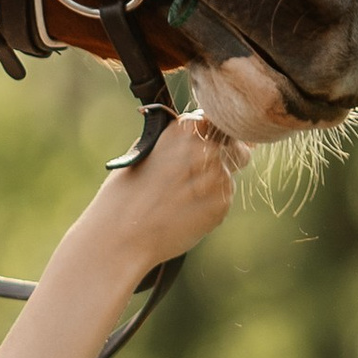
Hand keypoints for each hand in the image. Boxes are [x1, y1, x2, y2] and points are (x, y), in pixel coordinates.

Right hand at [73, 112, 244, 283]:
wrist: (121, 235)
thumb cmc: (125, 194)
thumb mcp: (145, 151)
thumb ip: (177, 141)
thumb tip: (202, 135)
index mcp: (185, 127)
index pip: (218, 122)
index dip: (216, 135)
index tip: (211, 145)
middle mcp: (206, 147)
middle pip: (236, 147)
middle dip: (224, 159)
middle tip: (196, 178)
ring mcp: (218, 176)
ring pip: (229, 176)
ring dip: (213, 185)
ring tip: (180, 200)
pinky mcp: (222, 204)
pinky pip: (223, 200)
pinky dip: (209, 206)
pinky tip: (184, 213)